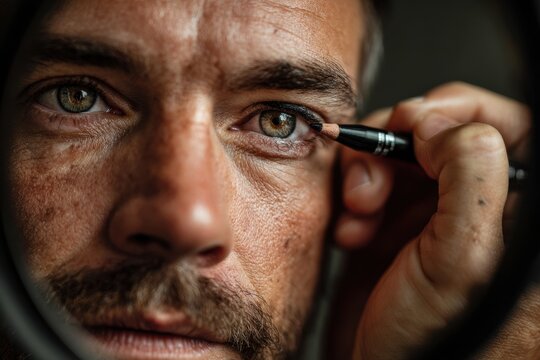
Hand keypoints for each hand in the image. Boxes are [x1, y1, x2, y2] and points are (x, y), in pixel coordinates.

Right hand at [331, 82, 530, 358]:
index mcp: (513, 210)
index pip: (504, 123)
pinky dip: (352, 197)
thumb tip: (438, 122)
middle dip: (393, 147)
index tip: (410, 126)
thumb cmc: (434, 343)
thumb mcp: (461, 259)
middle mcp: (477, 204)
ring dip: (366, 173)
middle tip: (369, 178)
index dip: (452, 111)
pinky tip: (351, 230)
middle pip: (439, 132)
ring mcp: (434, 211)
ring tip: (356, 212)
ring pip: (399, 152)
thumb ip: (467, 175)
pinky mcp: (396, 221)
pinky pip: (372, 180)